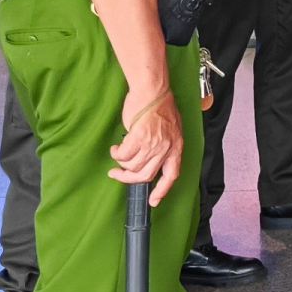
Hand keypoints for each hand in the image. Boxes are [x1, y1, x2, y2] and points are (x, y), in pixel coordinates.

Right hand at [109, 89, 183, 203]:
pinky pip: (123, 155)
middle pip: (146, 175)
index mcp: (176, 147)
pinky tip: (115, 147)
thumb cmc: (160, 105)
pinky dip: (116, 154)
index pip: (171, 175)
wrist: (153, 91)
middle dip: (129, 178)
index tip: (153, 201)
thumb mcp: (171, 127)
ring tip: (117, 153)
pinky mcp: (138, 139)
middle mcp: (166, 148)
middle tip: (116, 174)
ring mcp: (153, 145)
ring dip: (120, 163)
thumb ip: (164, 143)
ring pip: (132, 166)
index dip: (162, 190)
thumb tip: (151, 155)